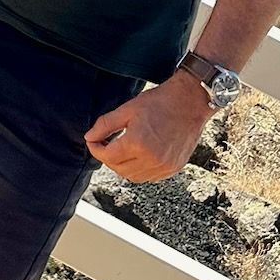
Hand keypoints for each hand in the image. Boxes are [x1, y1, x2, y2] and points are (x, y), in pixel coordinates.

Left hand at [85, 72, 212, 181]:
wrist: (190, 103)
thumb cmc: (159, 102)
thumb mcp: (127, 109)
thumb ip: (105, 124)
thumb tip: (89, 137)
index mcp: (137, 143)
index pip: (107, 156)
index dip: (96, 149)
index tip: (93, 141)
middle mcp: (151, 159)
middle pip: (119, 169)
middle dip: (108, 158)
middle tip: (105, 144)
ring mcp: (164, 166)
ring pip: (133, 177)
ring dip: (123, 166)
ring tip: (121, 149)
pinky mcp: (173, 169)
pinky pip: (149, 177)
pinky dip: (139, 170)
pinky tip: (137, 155)